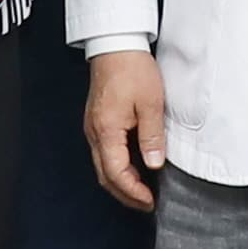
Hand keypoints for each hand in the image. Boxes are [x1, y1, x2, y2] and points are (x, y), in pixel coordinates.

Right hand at [84, 49, 169, 212]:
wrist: (115, 44)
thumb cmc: (131, 68)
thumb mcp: (151, 103)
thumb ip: (152, 136)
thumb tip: (154, 164)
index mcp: (106, 130)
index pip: (116, 173)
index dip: (133, 192)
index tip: (150, 201)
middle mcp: (94, 132)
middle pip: (105, 176)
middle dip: (126, 194)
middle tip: (146, 204)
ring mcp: (93, 127)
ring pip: (103, 166)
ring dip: (121, 182)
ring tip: (143, 190)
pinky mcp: (97, 121)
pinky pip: (104, 153)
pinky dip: (118, 167)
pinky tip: (134, 167)